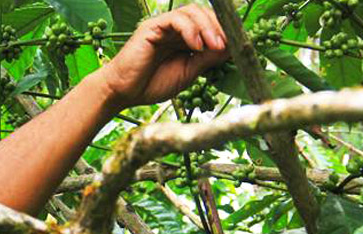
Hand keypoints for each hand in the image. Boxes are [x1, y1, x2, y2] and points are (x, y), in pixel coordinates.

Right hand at [99, 4, 228, 108]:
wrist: (123, 93)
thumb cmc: (151, 84)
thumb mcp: (187, 73)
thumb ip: (206, 59)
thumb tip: (230, 49)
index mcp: (184, 39)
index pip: (209, 25)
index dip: (224, 32)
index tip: (238, 45)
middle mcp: (175, 29)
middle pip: (204, 14)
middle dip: (219, 28)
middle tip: (227, 45)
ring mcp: (163, 26)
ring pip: (192, 12)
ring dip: (208, 27)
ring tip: (215, 46)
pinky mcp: (152, 28)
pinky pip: (175, 18)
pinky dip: (190, 29)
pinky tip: (196, 46)